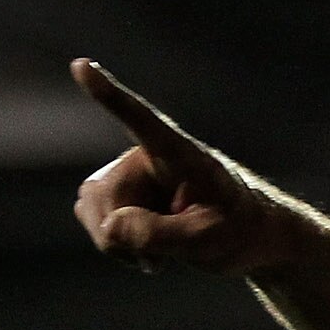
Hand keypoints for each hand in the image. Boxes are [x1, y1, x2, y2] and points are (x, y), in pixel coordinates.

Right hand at [70, 58, 296, 275]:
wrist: (246, 238)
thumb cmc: (240, 230)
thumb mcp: (210, 240)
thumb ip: (161, 234)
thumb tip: (109, 228)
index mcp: (181, 155)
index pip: (142, 121)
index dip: (111, 97)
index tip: (83, 66)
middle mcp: (148, 155)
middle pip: (106, 194)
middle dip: (121, 234)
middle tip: (158, 262)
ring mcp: (129, 173)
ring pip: (92, 207)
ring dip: (118, 242)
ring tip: (159, 255)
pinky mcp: (117, 192)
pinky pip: (93, 218)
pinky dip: (115, 244)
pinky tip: (146, 250)